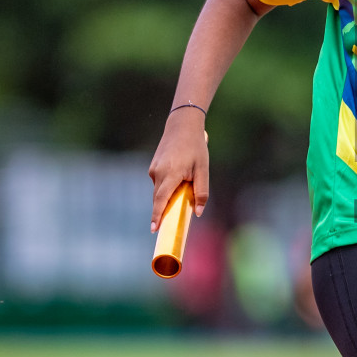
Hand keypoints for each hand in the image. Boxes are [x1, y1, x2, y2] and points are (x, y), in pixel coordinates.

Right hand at [149, 108, 208, 231]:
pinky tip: (178, 180)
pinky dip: (166, 187)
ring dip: (167, 197)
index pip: (161, 200)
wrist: (181, 126)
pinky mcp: (153, 167)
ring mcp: (153, 169)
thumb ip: (201, 192)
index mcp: (171, 174)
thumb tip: (199, 213)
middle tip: (166, 226)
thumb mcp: (203, 170)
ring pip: (159, 191)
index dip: (157, 215)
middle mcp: (158, 173)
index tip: (154, 229)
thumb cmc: (195, 148)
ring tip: (182, 190)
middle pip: (159, 199)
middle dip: (162, 212)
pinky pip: (159, 183)